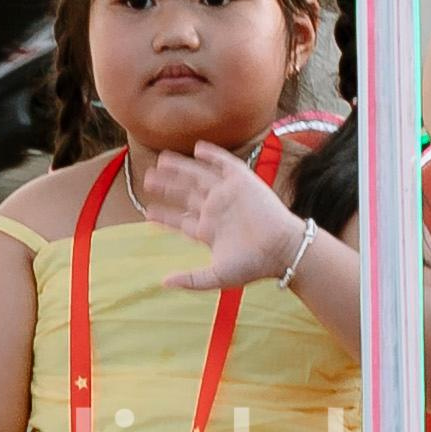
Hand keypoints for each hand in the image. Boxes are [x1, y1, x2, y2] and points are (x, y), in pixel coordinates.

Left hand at [121, 139, 303, 290]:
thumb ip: (191, 279)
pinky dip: (213, 155)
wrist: (282, 249)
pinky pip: (225, 164)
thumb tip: (164, 282)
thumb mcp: (218, 276)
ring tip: (161, 161)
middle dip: (167, 187)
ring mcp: (228, 194)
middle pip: (186, 194)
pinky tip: (197, 149)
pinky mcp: (243, 181)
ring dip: (181, 168)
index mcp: (208, 230)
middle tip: (147, 179)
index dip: (164, 216)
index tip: (148, 213)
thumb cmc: (254, 265)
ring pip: (199, 176)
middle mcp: (216, 209)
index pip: (181, 220)